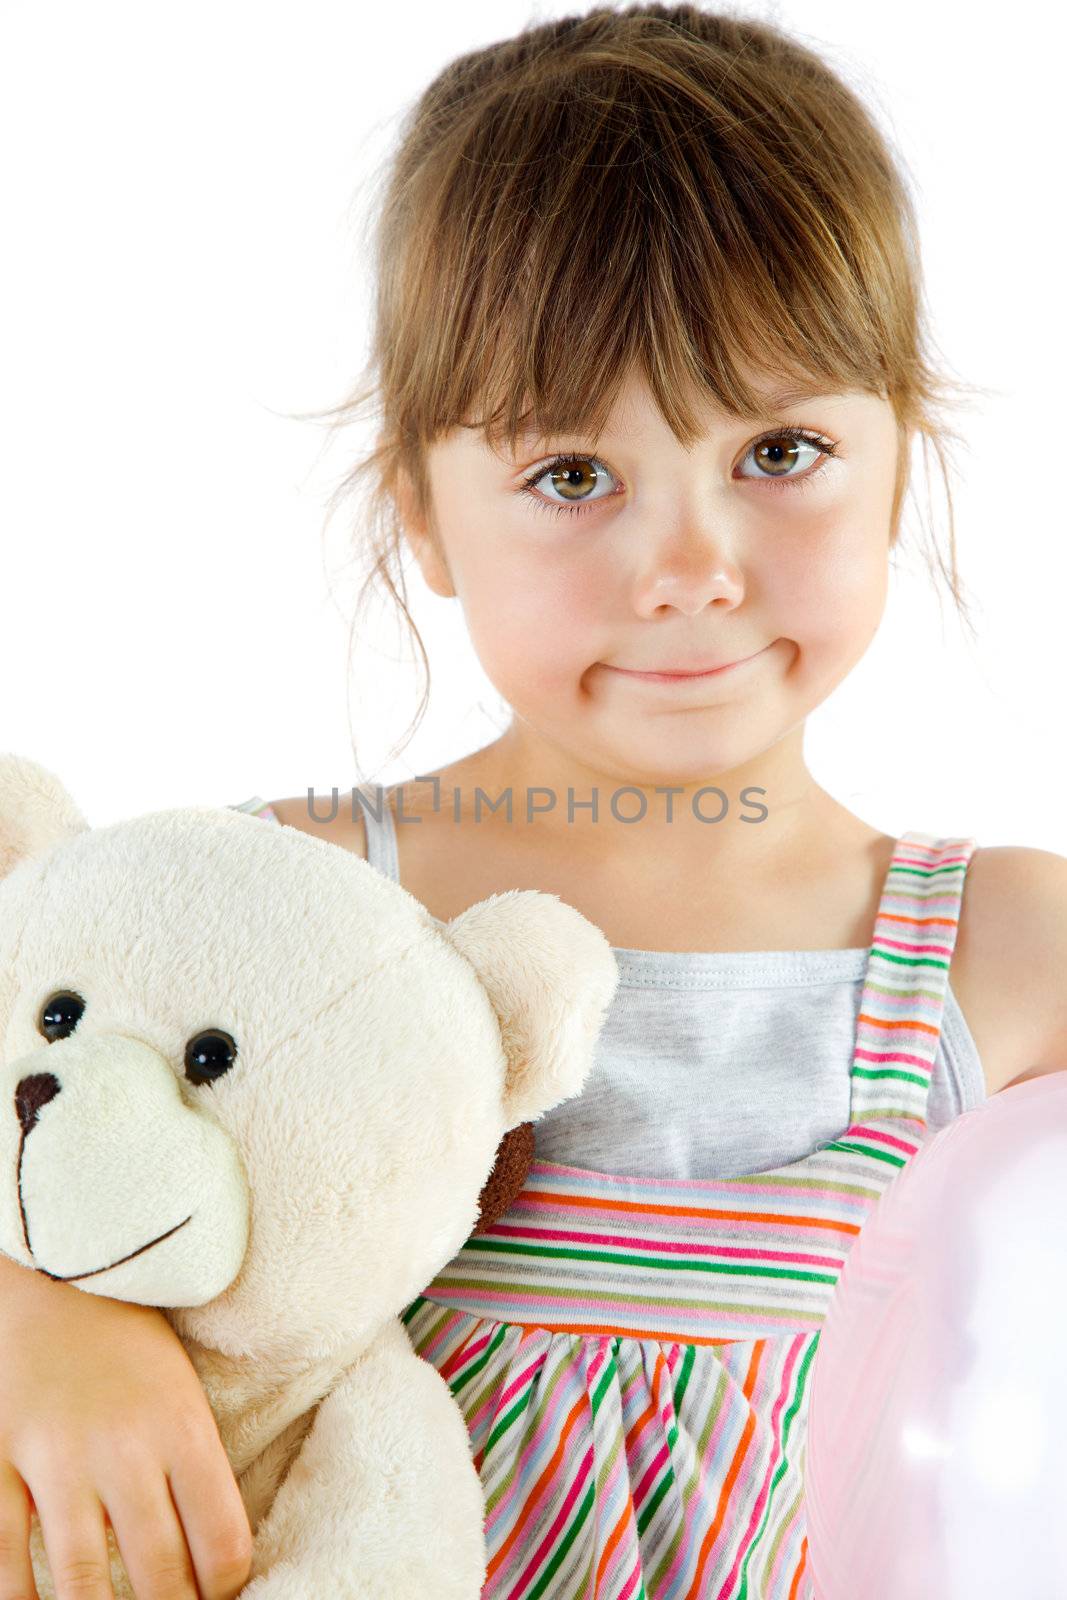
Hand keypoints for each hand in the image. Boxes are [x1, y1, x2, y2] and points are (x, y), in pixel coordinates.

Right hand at [0, 1251, 252, 1598]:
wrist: (58, 1270)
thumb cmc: (130, 1340)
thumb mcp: (182, 1392)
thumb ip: (194, 1470)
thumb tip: (209, 1559)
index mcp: (183, 1428)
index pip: (223, 1542)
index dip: (227, 1590)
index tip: (219, 1597)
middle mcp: (124, 1449)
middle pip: (161, 1576)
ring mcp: (56, 1458)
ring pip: (83, 1583)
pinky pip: (6, 1557)